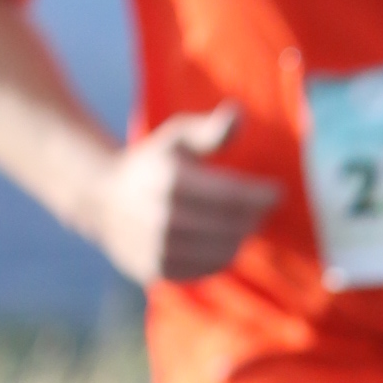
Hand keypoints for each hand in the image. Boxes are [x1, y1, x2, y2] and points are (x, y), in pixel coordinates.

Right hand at [91, 104, 280, 285]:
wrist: (104, 199)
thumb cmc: (154, 163)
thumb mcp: (177, 137)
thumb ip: (210, 130)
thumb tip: (239, 112)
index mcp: (170, 181)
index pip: (231, 195)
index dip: (261, 196)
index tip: (278, 191)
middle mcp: (162, 218)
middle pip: (231, 225)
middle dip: (254, 216)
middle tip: (261, 207)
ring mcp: (158, 248)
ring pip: (223, 251)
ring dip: (241, 236)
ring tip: (243, 222)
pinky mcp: (157, 270)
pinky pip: (207, 269)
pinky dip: (223, 255)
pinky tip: (225, 239)